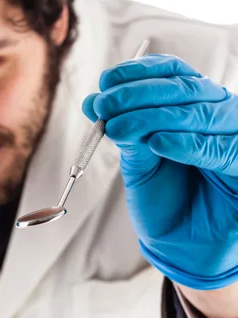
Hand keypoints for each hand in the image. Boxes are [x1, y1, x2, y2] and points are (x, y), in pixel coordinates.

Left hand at [82, 54, 237, 289]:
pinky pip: (222, 149)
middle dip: (138, 94)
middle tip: (104, 105)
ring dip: (155, 116)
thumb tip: (93, 101)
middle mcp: (219, 115)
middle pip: (185, 89)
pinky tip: (159, 143)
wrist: (181, 245)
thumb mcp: (138, 163)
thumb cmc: (162, 200)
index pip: (174, 74)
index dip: (140, 73)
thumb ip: (125, 132)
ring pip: (202, 113)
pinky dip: (188, 143)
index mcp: (193, 107)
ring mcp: (235, 138)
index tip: (106, 80)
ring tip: (120, 127)